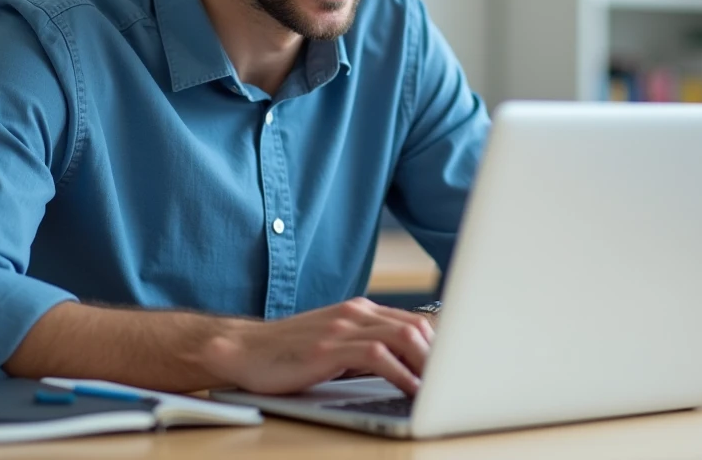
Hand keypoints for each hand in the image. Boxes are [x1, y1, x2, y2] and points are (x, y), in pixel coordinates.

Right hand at [201, 297, 434, 395]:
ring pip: (404, 336)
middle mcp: (356, 313)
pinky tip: (410, 392)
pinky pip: (378, 356)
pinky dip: (401, 374)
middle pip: (417, 326)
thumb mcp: (335, 346)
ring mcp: (342, 327)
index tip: (457, 370)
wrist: (244, 350)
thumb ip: (366, 350)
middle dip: (442, 357)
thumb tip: (408, 371)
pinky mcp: (329, 347)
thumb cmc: (289, 354)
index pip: (416, 321)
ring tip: (441, 389)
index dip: (441, 346)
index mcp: (360, 311)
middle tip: (456, 384)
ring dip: (428, 365)